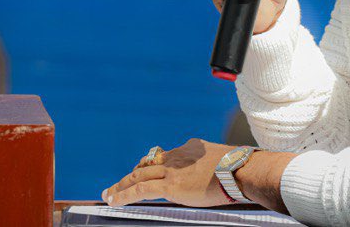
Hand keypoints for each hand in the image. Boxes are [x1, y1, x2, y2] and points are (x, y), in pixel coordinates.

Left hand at [101, 138, 233, 207]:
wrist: (240, 170)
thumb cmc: (240, 168)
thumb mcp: (222, 159)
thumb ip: (211, 163)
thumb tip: (216, 175)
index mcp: (189, 148)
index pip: (164, 157)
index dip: (151, 166)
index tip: (143, 171)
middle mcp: (176, 156)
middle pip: (147, 164)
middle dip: (131, 174)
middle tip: (118, 183)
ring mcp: (171, 170)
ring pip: (138, 175)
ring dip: (122, 186)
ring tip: (109, 194)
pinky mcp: (170, 185)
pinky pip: (141, 189)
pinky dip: (124, 195)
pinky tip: (113, 201)